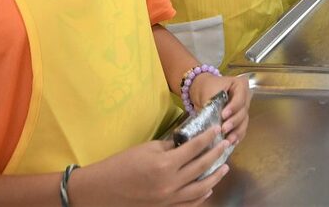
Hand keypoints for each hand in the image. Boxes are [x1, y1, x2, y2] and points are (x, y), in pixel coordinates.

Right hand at [69, 129, 231, 205]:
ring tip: (224, 167)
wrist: (102, 190)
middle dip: (216, 154)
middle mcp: (171, 184)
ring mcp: (169, 199)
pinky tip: (208, 188)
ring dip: (215, 177)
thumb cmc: (121, 164)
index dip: (208, 137)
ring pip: (201, 189)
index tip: (217, 130)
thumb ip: (171, 147)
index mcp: (166, 164)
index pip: (195, 148)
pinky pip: (189, 203)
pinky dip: (201, 196)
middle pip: (202, 167)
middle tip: (226, 145)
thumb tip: (188, 142)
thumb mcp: (147, 149)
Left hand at [189, 73, 251, 145]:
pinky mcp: (239, 119)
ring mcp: (243, 109)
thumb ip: (213, 105)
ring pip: (243, 122)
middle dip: (234, 122)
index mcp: (241, 86)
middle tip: (224, 129)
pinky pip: (241, 129)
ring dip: (236, 132)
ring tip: (228, 140)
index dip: (233, 108)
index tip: (223, 115)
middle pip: (243, 112)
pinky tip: (232, 143)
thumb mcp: (209, 92)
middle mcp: (245, 98)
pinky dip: (237, 136)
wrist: (203, 90)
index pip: (240, 98)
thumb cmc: (206, 88)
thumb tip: (211, 121)